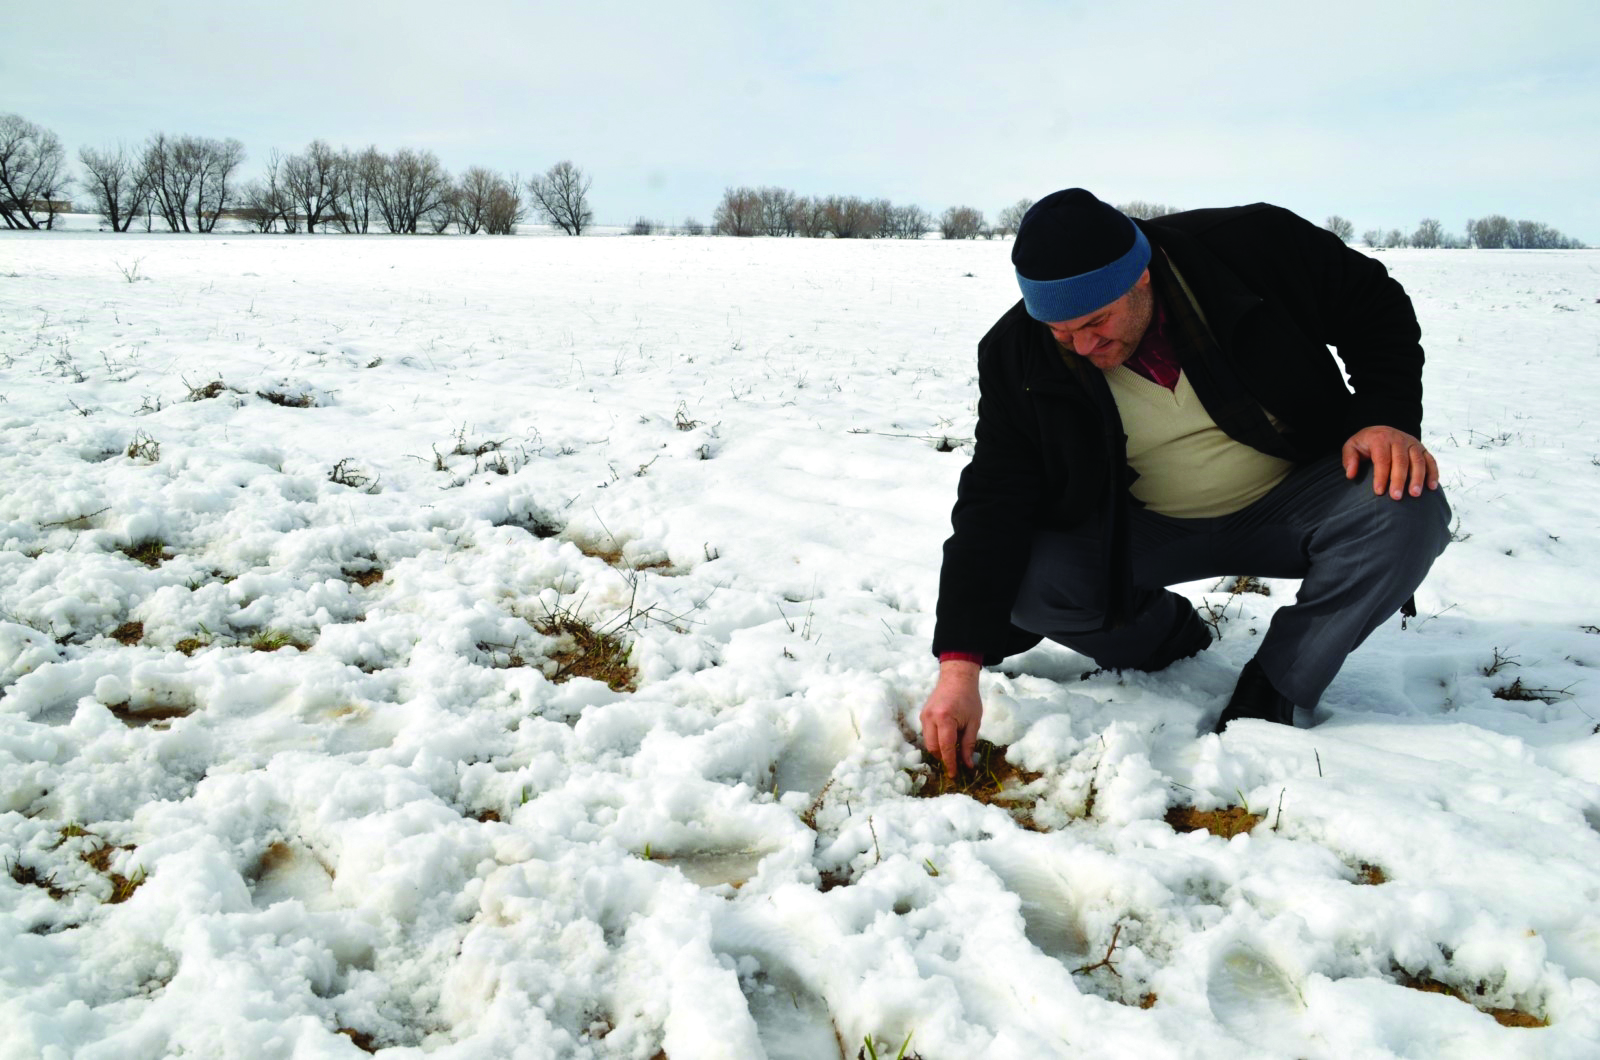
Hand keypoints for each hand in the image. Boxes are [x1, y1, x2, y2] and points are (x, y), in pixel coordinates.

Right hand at [920, 660, 982, 776]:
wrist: (957, 678)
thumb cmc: (969, 699)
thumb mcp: (974, 722)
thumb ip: (969, 744)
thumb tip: (968, 765)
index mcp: (945, 719)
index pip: (945, 748)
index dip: (950, 763)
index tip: (954, 775)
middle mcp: (930, 718)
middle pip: (933, 748)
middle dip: (943, 758)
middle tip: (955, 764)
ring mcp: (924, 716)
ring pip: (928, 743)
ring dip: (939, 750)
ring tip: (952, 750)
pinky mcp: (922, 715)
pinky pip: (927, 734)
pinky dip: (935, 741)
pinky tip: (947, 739)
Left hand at [1342, 425, 1439, 499]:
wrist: (1381, 431)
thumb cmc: (1365, 444)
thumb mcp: (1351, 446)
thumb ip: (1349, 459)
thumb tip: (1351, 474)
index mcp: (1381, 438)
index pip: (1382, 459)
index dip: (1381, 476)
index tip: (1379, 491)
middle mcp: (1399, 439)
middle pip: (1401, 461)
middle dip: (1399, 480)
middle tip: (1396, 497)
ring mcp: (1413, 443)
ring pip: (1418, 461)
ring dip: (1418, 478)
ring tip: (1415, 494)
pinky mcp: (1423, 449)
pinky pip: (1430, 460)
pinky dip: (1433, 473)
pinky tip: (1432, 487)